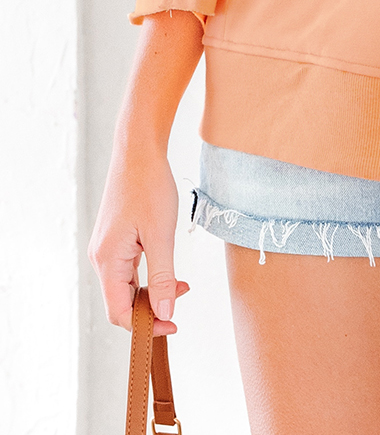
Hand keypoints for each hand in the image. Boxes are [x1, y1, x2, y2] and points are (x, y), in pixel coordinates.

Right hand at [88, 145, 189, 335]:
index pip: (120, 312)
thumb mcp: (161, 234)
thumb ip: (163, 276)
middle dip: (151, 309)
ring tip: (182, 286)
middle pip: (122, 301)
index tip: (173, 325)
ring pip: (126, 286)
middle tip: (181, 302)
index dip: (146, 325)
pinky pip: (128, 269)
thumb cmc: (149, 186)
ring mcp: (106, 248)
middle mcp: (101, 258)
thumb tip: (165, 312)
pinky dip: (148, 276)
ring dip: (152, 292)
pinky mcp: (114, 239)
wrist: (138, 151)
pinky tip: (168, 270)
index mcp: (107, 260)